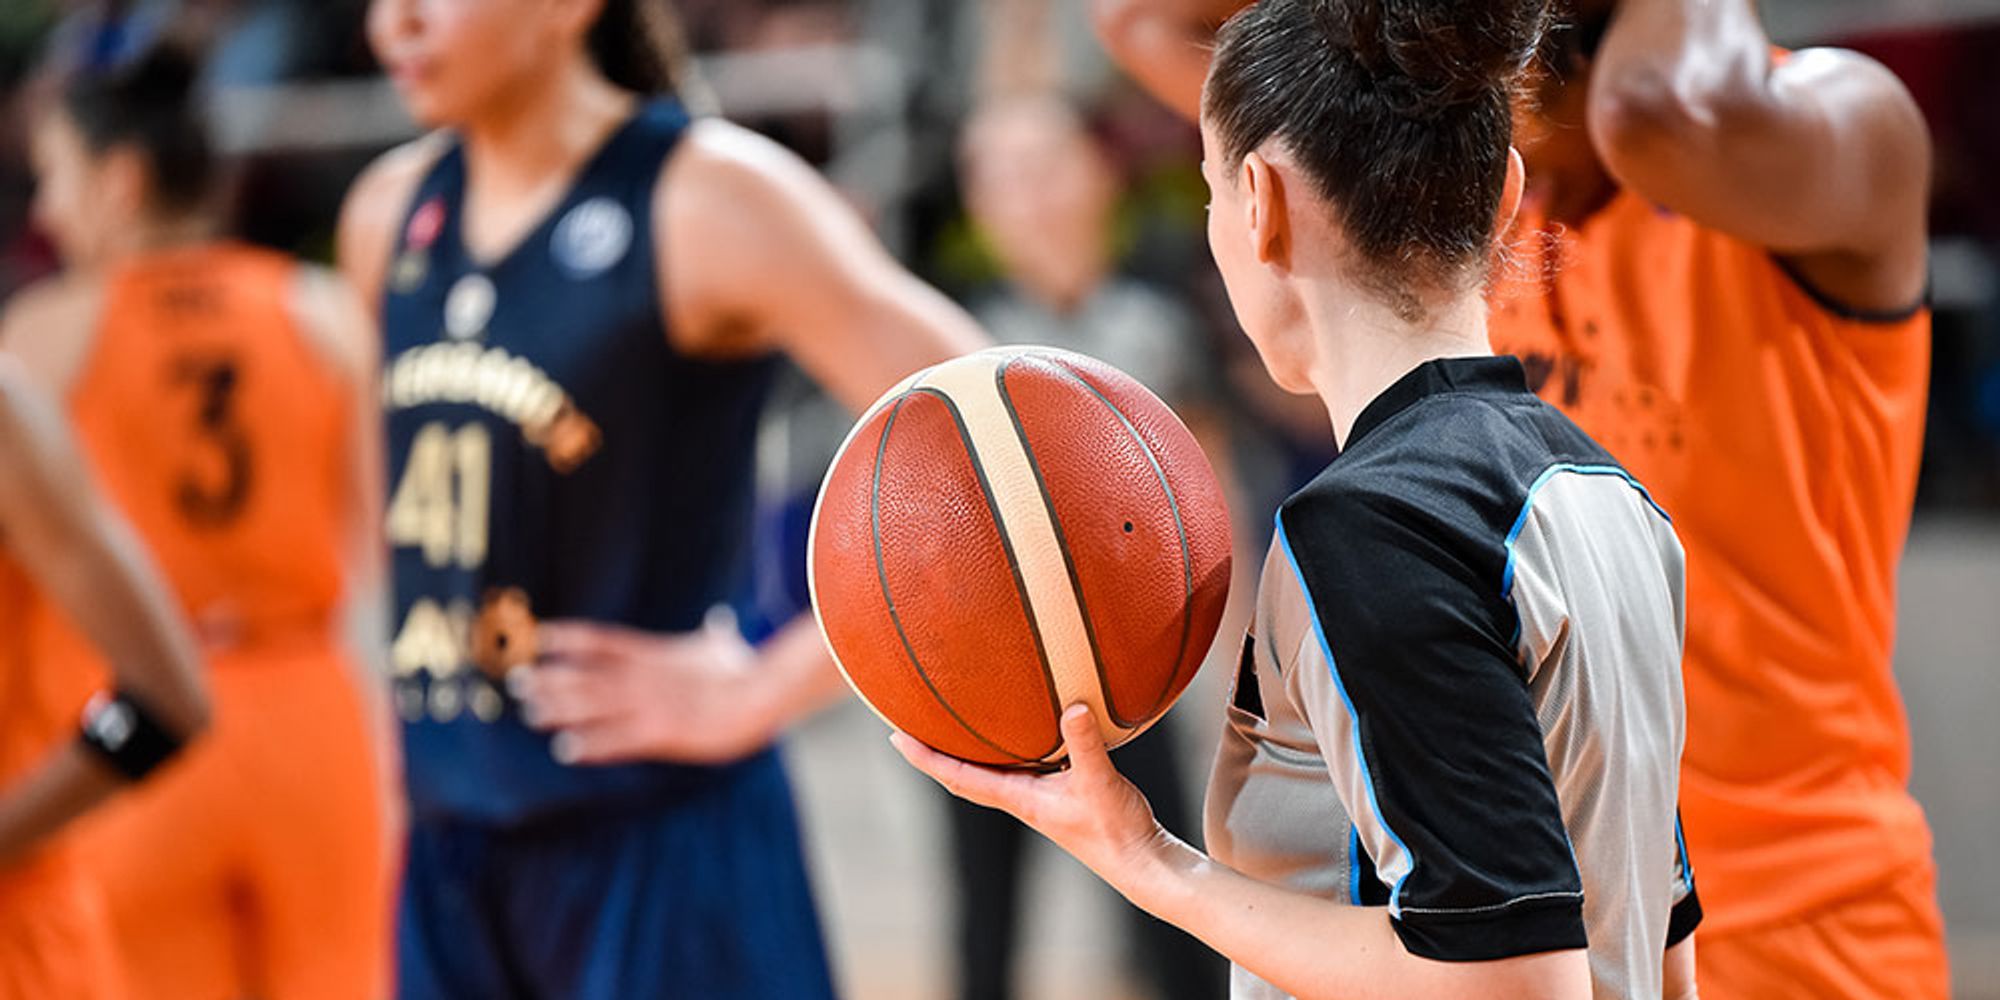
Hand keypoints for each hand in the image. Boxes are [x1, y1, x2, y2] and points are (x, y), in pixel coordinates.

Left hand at [510, 613, 776, 765]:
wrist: (761, 693)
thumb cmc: (745, 670)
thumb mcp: (724, 647)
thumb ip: (713, 635)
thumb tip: (720, 620)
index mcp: (656, 654)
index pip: (603, 641)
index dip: (570, 639)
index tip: (539, 638)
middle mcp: (645, 676)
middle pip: (588, 674)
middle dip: (552, 678)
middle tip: (516, 681)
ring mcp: (651, 703)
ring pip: (595, 705)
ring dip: (561, 709)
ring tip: (531, 712)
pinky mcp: (662, 732)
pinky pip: (618, 740)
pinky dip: (591, 744)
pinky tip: (566, 749)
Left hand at [894, 705, 1168, 889]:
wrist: (1140, 862)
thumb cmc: (1116, 830)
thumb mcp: (1099, 781)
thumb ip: (1085, 744)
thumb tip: (1074, 706)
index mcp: (1018, 799)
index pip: (958, 776)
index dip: (925, 758)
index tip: (895, 737)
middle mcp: (1021, 799)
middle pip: (964, 775)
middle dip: (936, 753)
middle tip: (910, 725)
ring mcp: (1039, 799)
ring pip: (992, 772)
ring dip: (969, 752)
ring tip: (954, 724)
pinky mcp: (1060, 796)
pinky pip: (1021, 768)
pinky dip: (1009, 750)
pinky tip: (1021, 731)